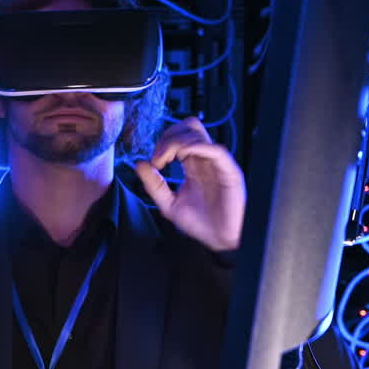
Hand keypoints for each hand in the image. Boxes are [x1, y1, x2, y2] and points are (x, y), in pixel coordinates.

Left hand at [134, 117, 245, 251]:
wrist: (220, 241)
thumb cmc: (202, 224)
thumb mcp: (168, 204)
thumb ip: (153, 185)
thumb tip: (139, 163)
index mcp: (194, 165)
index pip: (179, 136)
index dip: (163, 142)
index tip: (153, 163)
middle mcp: (206, 161)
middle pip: (188, 127)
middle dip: (168, 138)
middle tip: (158, 160)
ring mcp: (217, 164)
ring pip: (198, 133)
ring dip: (176, 143)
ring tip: (165, 162)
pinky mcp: (229, 172)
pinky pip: (215, 150)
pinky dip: (195, 147)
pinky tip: (182, 157)